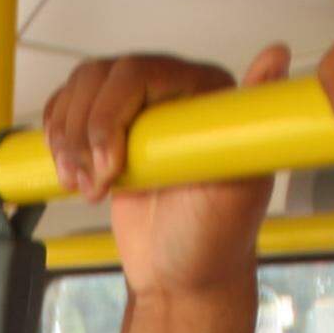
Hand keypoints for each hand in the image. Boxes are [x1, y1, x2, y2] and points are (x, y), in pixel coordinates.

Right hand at [41, 49, 288, 299]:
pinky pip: (66, 109)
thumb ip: (250, 127)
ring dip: (67, 139)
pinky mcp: (107, 132)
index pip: (138, 71)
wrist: (180, 277)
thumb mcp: (238, 187)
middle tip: (96, 184)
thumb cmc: (213, 241)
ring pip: (78, 89)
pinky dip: (57, 140)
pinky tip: (72, 175)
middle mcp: (169, 93)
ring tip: (85, 185)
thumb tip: (276, 55)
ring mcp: (135, 111)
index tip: (110, 165)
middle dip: (84, 133)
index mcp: (204, 95)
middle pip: (99, 76)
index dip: (110, 114)